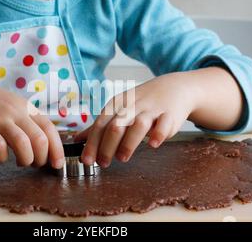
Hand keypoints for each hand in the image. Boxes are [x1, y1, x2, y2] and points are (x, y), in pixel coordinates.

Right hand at [0, 74, 64, 167]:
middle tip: (35, 164)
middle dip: (42, 158)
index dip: (57, 148)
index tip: (57, 164)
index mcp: (25, 107)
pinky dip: (3, 157)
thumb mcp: (11, 106)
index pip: (49, 128)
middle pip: (40, 139)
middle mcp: (15, 111)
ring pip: (23, 144)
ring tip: (21, 162)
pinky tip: (0, 157)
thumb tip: (43, 144)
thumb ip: (26, 121)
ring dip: (26, 159)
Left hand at [75, 72, 198, 167]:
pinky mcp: (170, 115)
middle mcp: (133, 106)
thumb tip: (77, 140)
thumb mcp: (119, 109)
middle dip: (107, 146)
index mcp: (117, 104)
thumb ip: (100, 126)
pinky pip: (164, 124)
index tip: (86, 160)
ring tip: (122, 158)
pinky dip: (158, 134)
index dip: (92, 143)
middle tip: (103, 163)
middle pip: (116, 125)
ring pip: (138, 125)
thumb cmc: (142, 102)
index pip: (100, 124)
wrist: (174, 88)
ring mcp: (152, 110)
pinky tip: (152, 144)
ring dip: (129, 142)